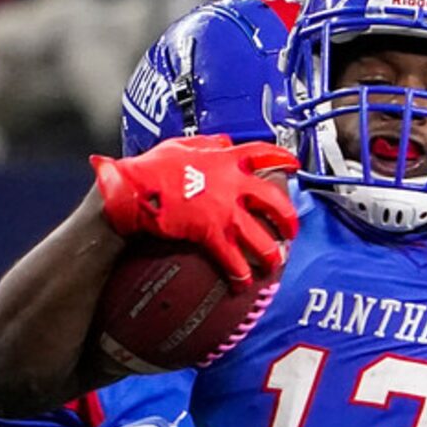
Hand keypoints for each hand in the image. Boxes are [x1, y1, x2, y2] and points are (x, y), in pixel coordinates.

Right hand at [90, 134, 298, 286]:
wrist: (132, 190)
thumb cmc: (150, 168)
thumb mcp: (180, 145)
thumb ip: (206, 144)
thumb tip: (223, 141)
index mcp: (225, 160)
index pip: (262, 154)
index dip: (282, 159)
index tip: (295, 165)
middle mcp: (231, 186)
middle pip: (274, 202)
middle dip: (288, 219)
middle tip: (290, 230)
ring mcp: (224, 212)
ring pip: (261, 239)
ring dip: (271, 254)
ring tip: (274, 263)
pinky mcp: (211, 235)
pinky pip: (234, 261)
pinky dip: (241, 276)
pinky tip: (243, 284)